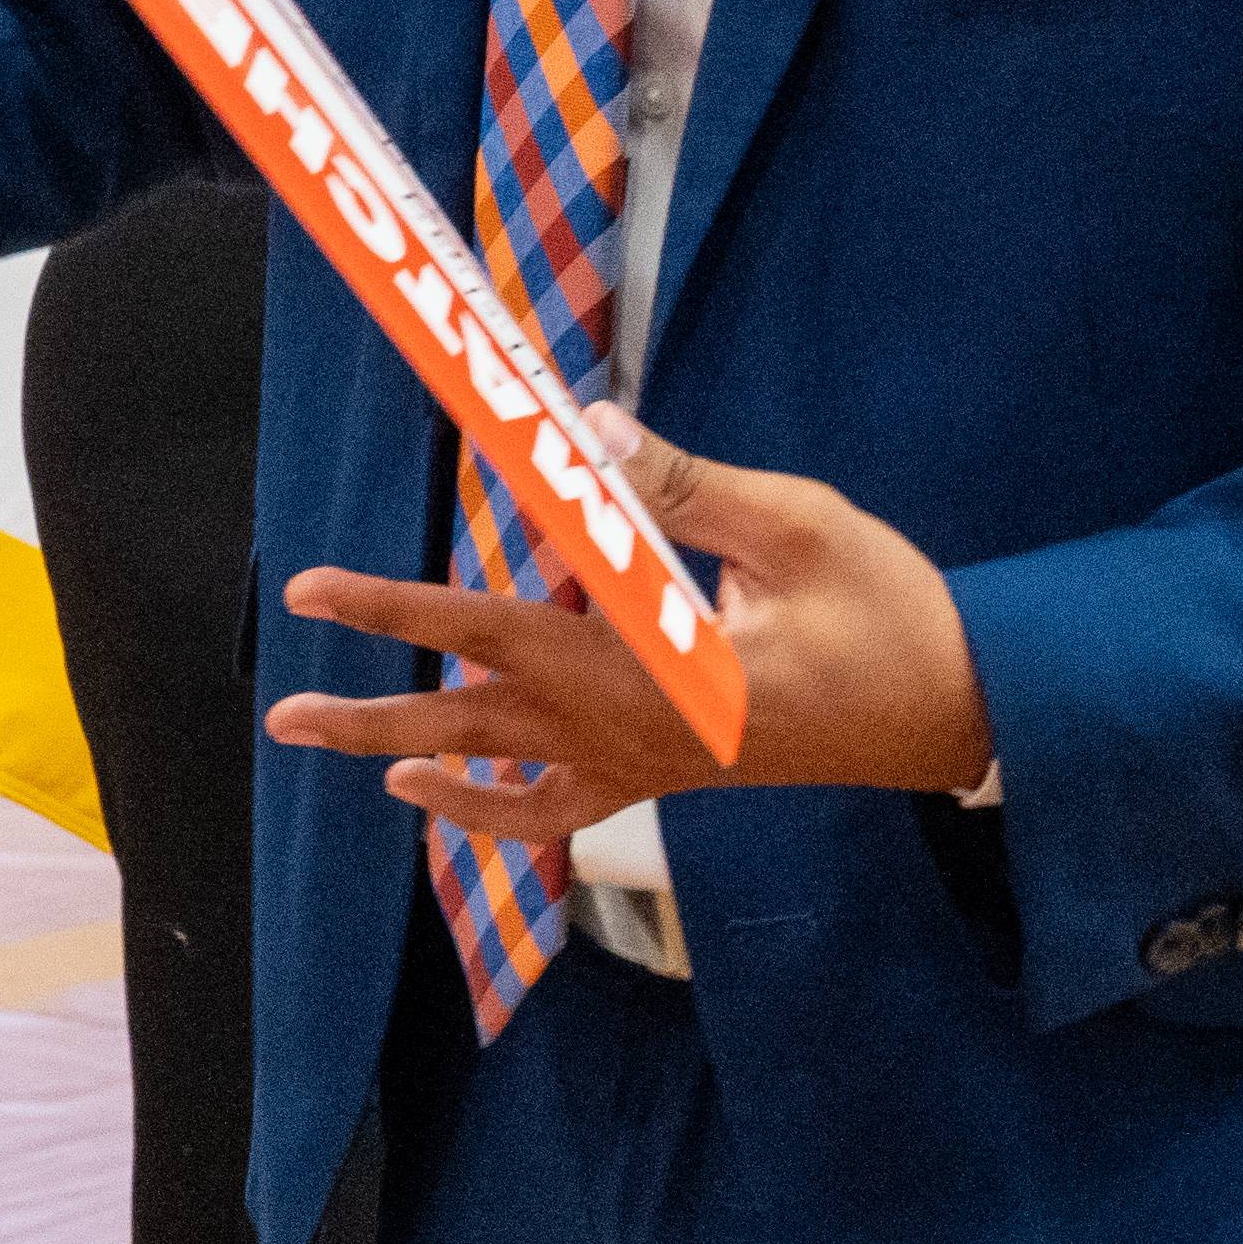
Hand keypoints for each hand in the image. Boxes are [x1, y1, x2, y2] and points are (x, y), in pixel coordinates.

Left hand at [264, 411, 989, 851]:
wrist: (961, 710)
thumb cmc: (889, 610)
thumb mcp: (796, 524)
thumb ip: (680, 484)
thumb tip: (581, 429)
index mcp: (653, 665)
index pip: (495, 625)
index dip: (397, 605)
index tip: (315, 588)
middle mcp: (633, 729)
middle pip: (472, 718)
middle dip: (370, 704)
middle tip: (281, 707)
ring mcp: (646, 765)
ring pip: (498, 773)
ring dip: (408, 755)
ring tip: (329, 742)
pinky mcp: (665, 780)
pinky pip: (553, 813)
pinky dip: (483, 809)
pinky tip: (427, 793)